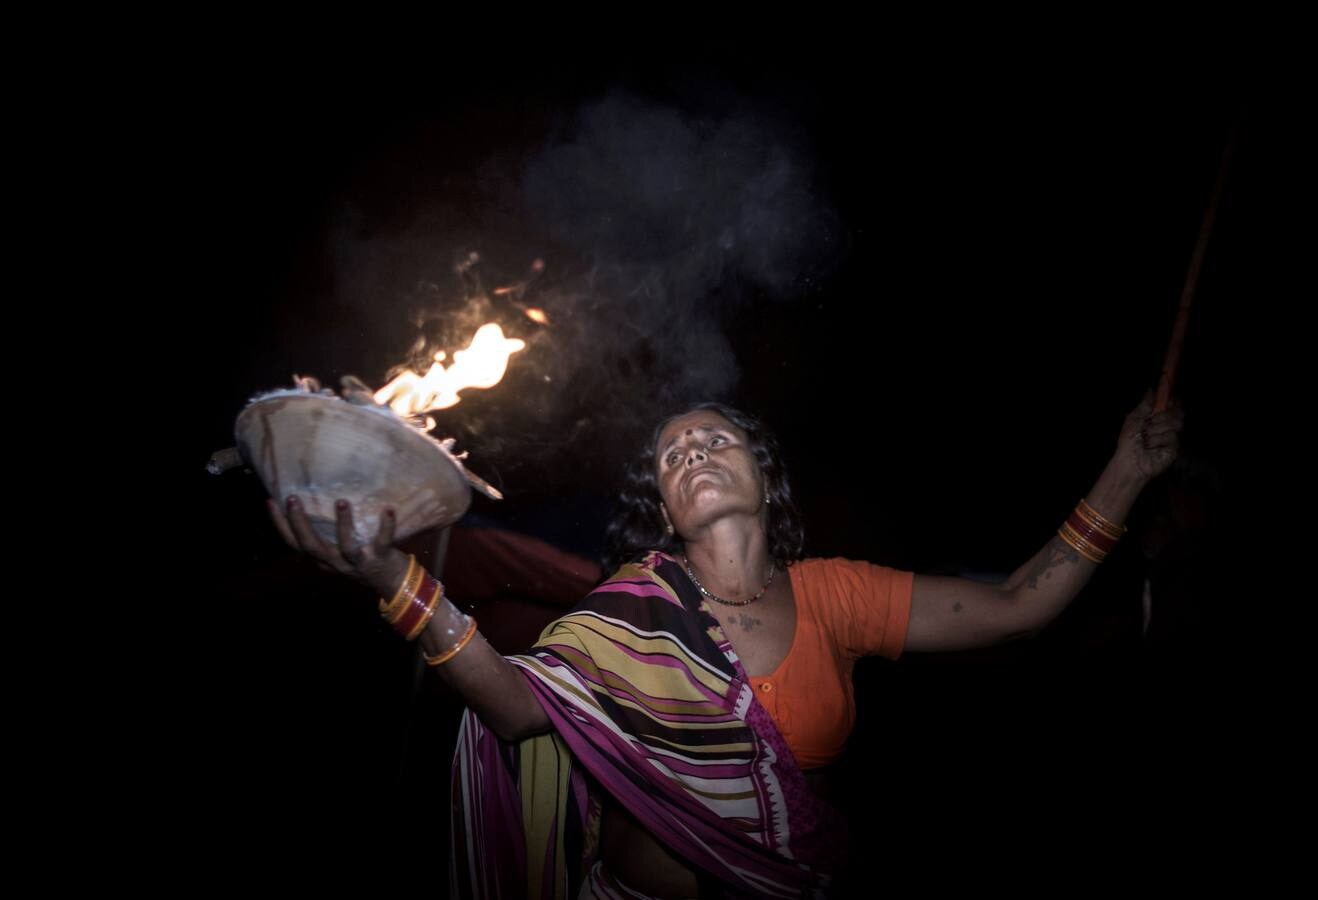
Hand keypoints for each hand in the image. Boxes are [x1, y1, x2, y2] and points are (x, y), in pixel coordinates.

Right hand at [267, 495, 409, 596]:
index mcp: (322, 559)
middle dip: (300, 523)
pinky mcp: (380, 558)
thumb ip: (325, 535)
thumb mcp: (337, 552)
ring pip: (346, 546)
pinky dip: (386, 525)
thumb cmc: (361, 558)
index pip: (294, 544)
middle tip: (292, 499)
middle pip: (312, 546)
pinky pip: (382, 541)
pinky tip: (388, 509)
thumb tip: (313, 499)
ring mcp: (358, 561)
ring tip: (341, 501)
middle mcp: (336, 562)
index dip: (280, 525)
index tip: (271, 501)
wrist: (393, 582)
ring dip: (343, 524)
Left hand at [1113, 390, 1184, 483]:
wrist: (1129, 460)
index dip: (1173, 401)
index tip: (1168, 398)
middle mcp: (1167, 427)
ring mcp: (1172, 438)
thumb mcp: (1134, 419)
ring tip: (1146, 437)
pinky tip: (1150, 446)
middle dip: (1163, 415)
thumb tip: (1151, 390)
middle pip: (1178, 413)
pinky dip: (1157, 439)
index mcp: (1158, 418)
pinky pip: (1171, 436)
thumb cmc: (1129, 441)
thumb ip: (1144, 405)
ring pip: (1175, 423)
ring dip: (1156, 428)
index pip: (1173, 406)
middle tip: (1149, 422)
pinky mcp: (1174, 449)